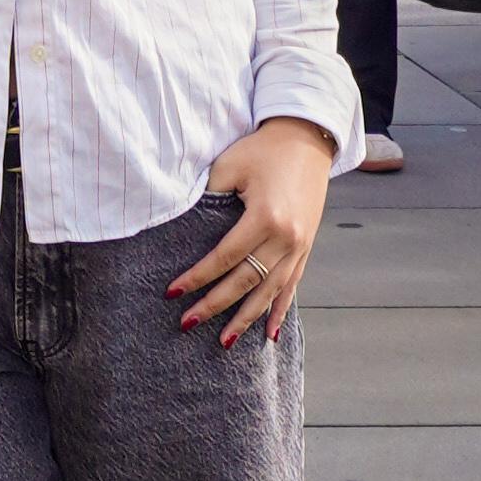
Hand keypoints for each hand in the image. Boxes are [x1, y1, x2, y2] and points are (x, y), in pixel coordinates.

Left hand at [172, 116, 335, 347]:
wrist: (307, 138)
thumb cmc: (262, 149)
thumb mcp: (229, 166)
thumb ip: (208, 198)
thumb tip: (182, 229)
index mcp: (265, 218)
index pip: (224, 258)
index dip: (197, 277)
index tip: (172, 292)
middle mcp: (286, 238)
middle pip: (245, 281)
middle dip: (214, 305)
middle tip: (186, 323)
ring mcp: (299, 246)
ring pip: (269, 292)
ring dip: (245, 319)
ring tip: (223, 342)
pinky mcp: (306, 247)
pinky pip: (292, 286)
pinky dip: (279, 310)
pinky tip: (269, 334)